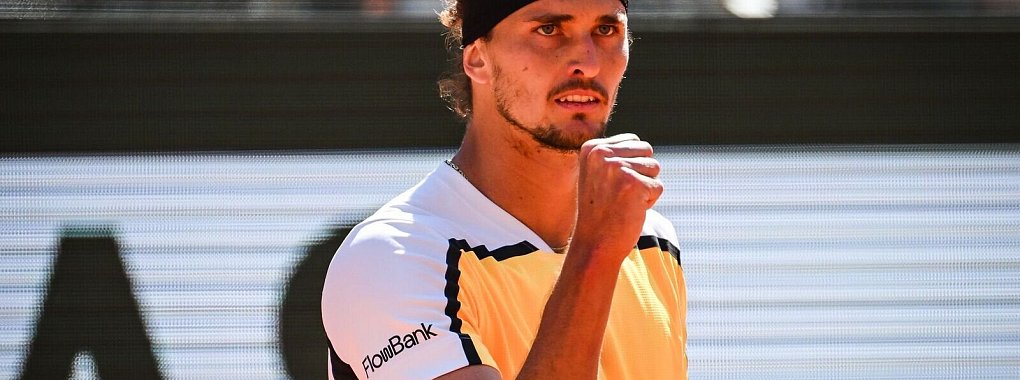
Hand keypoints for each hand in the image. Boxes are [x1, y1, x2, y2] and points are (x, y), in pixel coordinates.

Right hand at [570, 133, 662, 263]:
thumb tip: (643, 146)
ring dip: (645, 188)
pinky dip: (649, 202)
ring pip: (654, 168)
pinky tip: (630, 211)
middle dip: (641, 174)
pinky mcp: (634, 184)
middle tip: (620, 195)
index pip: (633, 141)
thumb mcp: (599, 175)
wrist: (594, 244)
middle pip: (647, 151)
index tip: (611, 185)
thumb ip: (616, 155)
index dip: (630, 166)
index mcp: (592, 148)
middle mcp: (602, 153)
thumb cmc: (601, 212)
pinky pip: (658, 187)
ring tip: (624, 203)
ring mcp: (617, 168)